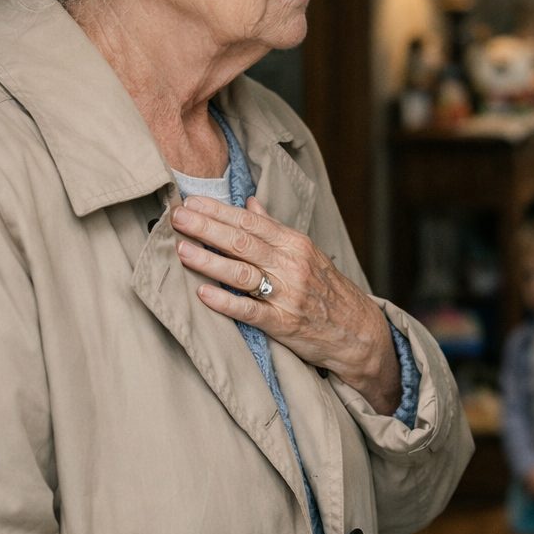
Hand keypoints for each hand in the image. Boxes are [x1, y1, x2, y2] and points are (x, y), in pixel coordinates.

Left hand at [171, 195, 401, 414]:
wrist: (357, 331)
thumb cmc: (326, 289)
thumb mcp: (306, 252)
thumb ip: (274, 228)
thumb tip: (249, 202)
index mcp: (295, 243)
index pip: (250, 222)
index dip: (219, 211)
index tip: (191, 202)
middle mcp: (291, 265)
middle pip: (242, 242)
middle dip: (206, 228)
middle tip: (177, 217)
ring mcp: (287, 294)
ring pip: (242, 273)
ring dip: (209, 260)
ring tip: (182, 249)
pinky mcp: (283, 324)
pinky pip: (250, 311)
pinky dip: (225, 302)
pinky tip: (203, 293)